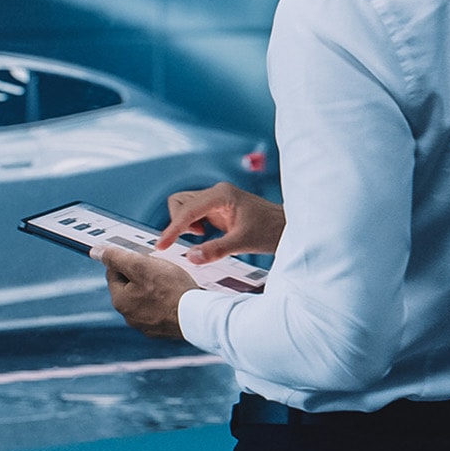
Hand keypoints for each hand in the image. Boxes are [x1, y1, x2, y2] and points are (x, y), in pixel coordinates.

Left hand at [90, 244, 194, 340]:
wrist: (198, 316)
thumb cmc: (171, 290)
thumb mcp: (140, 265)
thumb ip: (116, 257)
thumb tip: (96, 252)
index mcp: (120, 301)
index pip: (114, 272)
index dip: (128, 259)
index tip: (142, 255)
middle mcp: (130, 316)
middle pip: (130, 285)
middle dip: (142, 274)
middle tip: (159, 267)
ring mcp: (147, 325)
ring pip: (145, 298)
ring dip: (154, 287)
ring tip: (171, 281)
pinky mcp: (163, 329)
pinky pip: (160, 309)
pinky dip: (166, 301)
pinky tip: (177, 295)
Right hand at [157, 181, 284, 263]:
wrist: (288, 227)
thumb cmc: (271, 231)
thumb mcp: (243, 243)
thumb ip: (216, 250)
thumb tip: (190, 257)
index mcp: (221, 195)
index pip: (187, 210)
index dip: (172, 229)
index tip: (161, 246)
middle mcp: (216, 193)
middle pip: (180, 202)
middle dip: (178, 223)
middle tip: (193, 241)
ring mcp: (216, 199)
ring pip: (184, 206)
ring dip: (184, 224)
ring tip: (202, 239)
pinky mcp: (217, 208)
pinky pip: (194, 214)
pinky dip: (192, 226)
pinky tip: (205, 237)